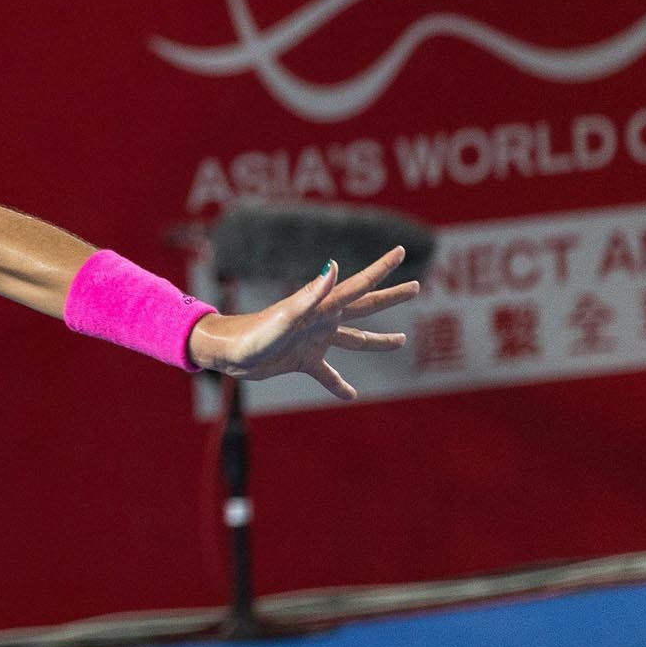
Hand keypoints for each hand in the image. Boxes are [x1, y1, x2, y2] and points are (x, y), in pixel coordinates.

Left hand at [190, 246, 420, 401]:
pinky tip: (350, 395)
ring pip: (354, 340)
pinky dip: (338, 384)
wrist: (228, 353)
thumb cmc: (254, 334)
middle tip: (417, 286)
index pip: (359, 285)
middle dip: (391, 297)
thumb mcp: (285, 316)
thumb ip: (311, 294)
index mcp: (322, 307)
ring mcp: (313, 340)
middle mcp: (322, 320)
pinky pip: (327, 373)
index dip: (382, 268)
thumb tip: (333, 266)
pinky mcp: (302, 361)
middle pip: (365, 307)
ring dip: (376, 340)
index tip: (401, 251)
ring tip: (400, 342)